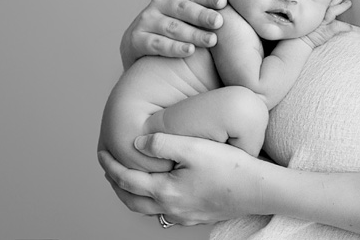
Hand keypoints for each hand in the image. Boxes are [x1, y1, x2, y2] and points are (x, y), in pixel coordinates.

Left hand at [98, 133, 265, 225]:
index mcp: (165, 191)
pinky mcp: (196, 216)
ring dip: (133, 194)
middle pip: (131, 200)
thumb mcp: (193, 147)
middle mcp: (171, 208)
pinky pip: (165, 213)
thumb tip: (137, 142)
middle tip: (108, 167)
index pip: (126, 180)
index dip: (111, 165)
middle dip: (116, 183)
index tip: (102, 152)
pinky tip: (159, 190)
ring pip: (147, 209)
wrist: (257, 190)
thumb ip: (162, 143)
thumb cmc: (229, 167)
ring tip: (128, 178)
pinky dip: (152, 201)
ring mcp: (184, 216)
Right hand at [121, 0, 226, 67]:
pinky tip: (190, 51)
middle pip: (182, 8)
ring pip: (172, 27)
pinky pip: (158, 44)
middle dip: (201, 15)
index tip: (223, 1)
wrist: (140, 41)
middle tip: (219, 22)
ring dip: (193, 34)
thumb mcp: (188, 1)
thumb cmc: (174, 19)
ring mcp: (147, 20)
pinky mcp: (138, 39)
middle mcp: (158, 2)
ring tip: (211, 40)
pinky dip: (174, 48)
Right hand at [300, 0, 351, 47]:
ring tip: (349, 3)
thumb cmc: (301, 30)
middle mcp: (319, 14)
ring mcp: (323, 22)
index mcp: (314, 10)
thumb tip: (316, 7)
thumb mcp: (306, 19)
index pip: (323, 0)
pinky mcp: (326, 31)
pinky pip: (337, 27)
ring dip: (342, 7)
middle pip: (329, 3)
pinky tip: (350, 27)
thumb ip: (312, 12)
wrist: (297, 41)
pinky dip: (344, 27)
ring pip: (333, 11)